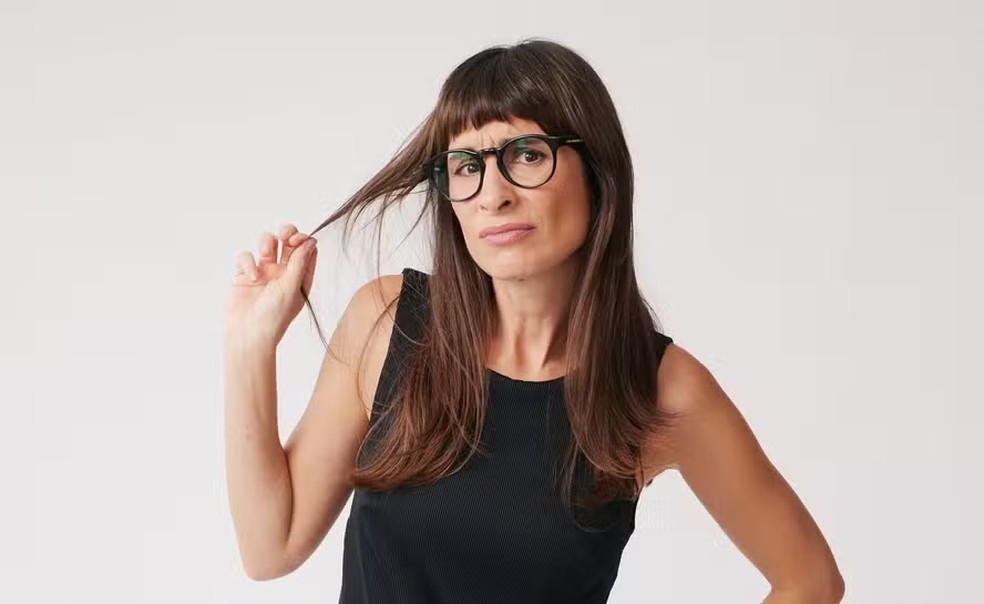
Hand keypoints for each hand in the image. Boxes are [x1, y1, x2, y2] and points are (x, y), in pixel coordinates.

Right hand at [224, 224, 318, 346]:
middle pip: (288, 241)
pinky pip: (246, 256)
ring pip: (267, 243)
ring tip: (265, 255)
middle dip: (287, 232)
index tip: (296, 241)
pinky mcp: (244, 275)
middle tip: (284, 236)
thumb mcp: (292, 288)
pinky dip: (247, 261)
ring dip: (266, 243)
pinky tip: (251, 276)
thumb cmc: (274, 317)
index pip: (306, 249)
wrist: (248, 335)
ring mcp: (264, 273)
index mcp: (299, 277)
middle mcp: (283, 273)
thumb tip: (311, 241)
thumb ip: (300, 263)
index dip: (303, 239)